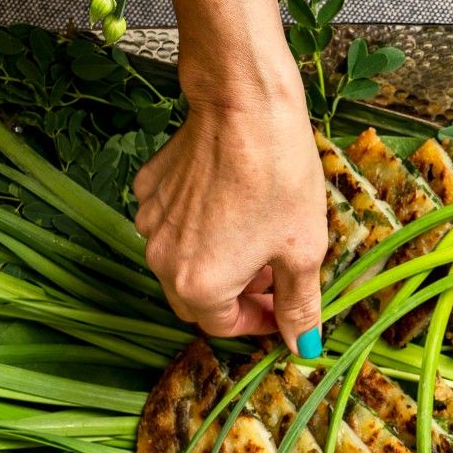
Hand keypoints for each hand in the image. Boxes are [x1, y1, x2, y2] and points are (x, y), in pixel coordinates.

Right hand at [133, 83, 327, 354]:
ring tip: (257, 237)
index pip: (226, 328)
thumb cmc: (279, 177)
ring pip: (181, 264)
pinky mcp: (149, 189)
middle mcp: (162, 261)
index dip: (260, 323)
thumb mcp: (303, 251)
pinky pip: (171, 225)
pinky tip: (232, 205)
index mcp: (199, 286)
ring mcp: (151, 223)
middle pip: (198, 301)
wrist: (246, 106)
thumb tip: (303, 346)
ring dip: (218, 265)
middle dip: (237, 298)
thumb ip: (299, 306)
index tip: (285, 308)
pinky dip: (198, 229)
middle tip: (274, 276)